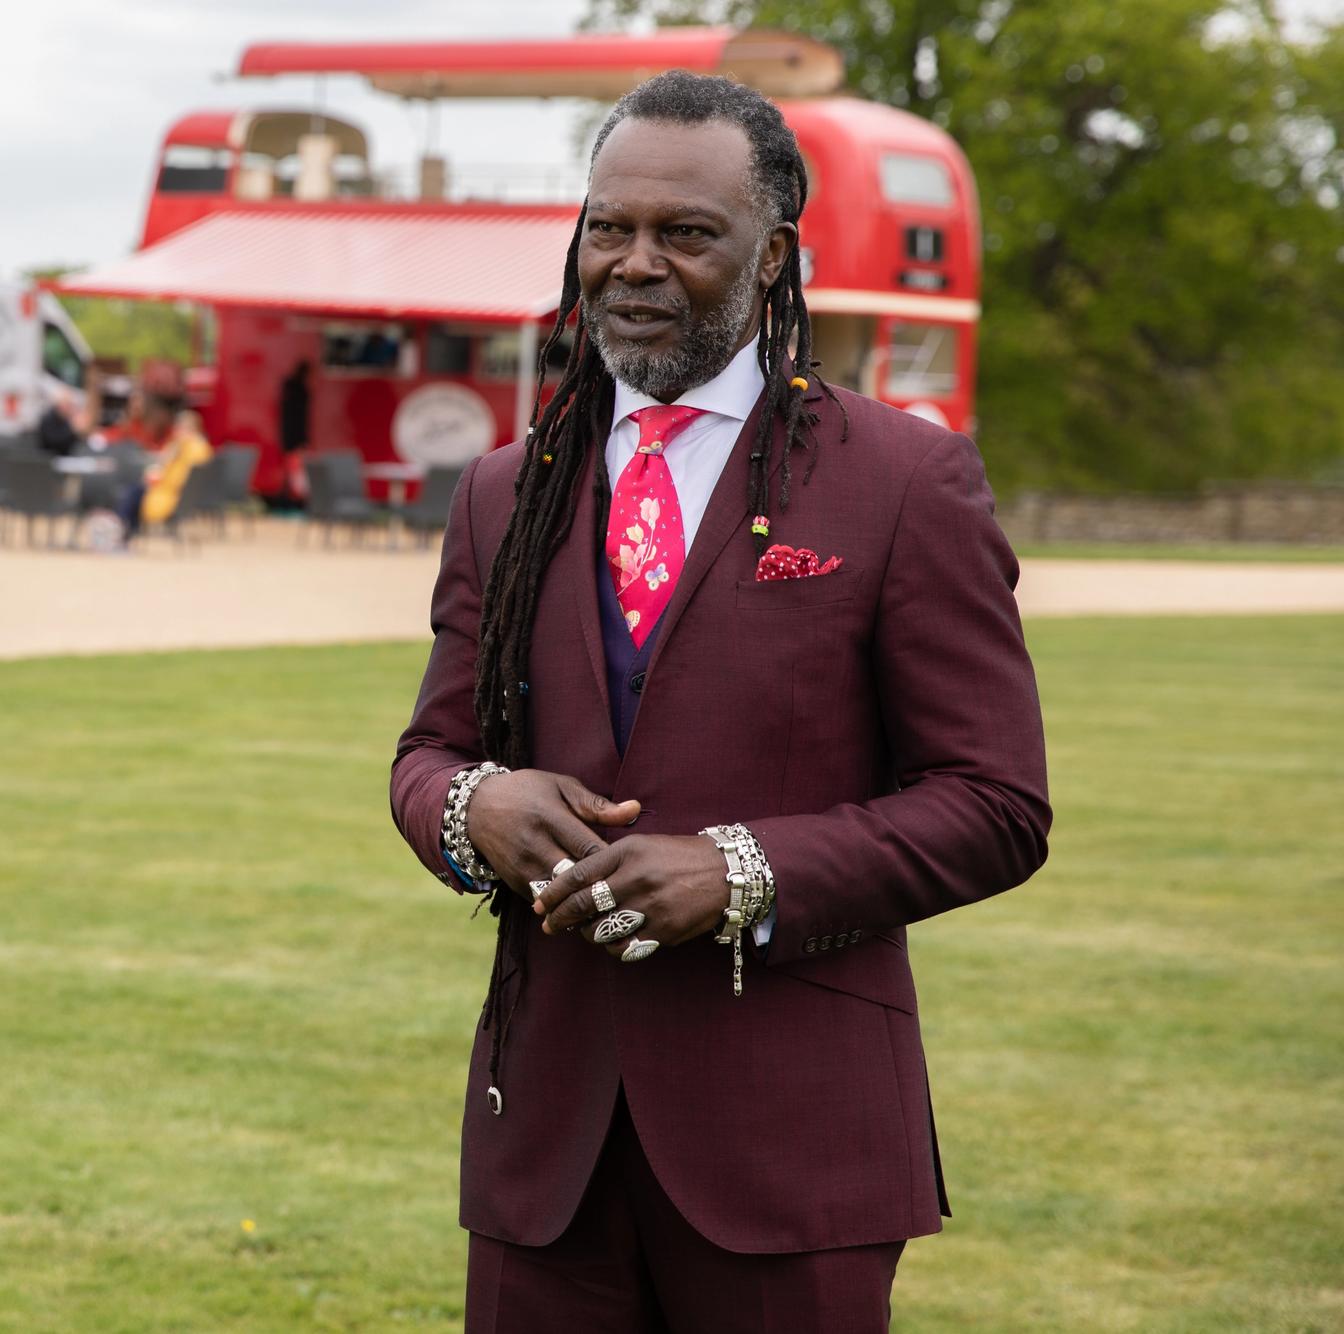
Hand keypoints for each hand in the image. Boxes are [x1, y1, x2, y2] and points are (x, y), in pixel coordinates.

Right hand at [466, 768, 639, 899]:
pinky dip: (564, 905)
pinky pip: (545, 902)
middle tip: (625, 890)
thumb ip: (597, 805)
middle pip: (576, 878)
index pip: (589, 849)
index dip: (613, 862)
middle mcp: (534, 846)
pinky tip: (583, 905)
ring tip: (608, 903)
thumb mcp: (561, 787)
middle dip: (601, 886)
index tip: (630, 865)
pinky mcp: (514, 883)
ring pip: (560, 896)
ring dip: (583, 901)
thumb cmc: (527, 792)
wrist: (476, 808)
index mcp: (550, 818)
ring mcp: (522, 868)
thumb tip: (636, 810)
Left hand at [533, 834, 728, 956]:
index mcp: (628, 852)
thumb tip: (572, 884)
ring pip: (602, 931)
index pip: (579, 874)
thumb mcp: (641, 845)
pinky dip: (614, 948)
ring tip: (589, 930)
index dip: (554, 893)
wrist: (724, 871)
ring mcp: (651, 907)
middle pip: (584, 905)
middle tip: (550, 925)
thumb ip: (608, 861)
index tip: (540, 904)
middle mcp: (637, 878)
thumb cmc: (676, 856)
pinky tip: (614, 941)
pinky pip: (626, 948)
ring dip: (590, 934)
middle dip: (561, 919)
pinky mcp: (665, 931)